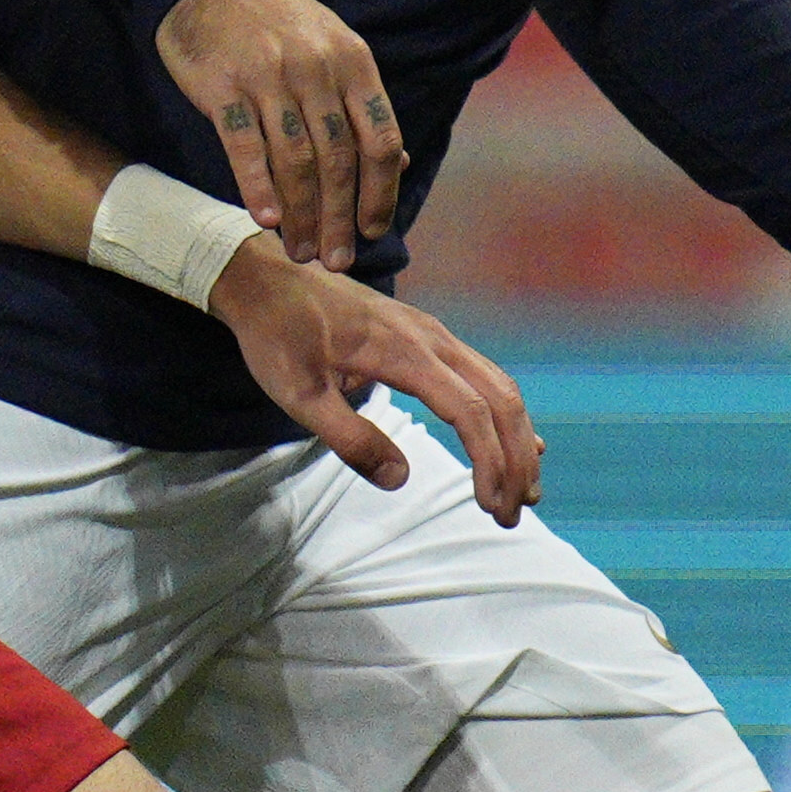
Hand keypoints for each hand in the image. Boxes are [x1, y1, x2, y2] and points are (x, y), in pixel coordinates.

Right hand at [154, 0, 401, 267]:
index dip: (381, 192)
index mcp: (353, 64)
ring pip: (294, 160)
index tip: (373, 231)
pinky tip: (265, 218)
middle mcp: (316, 70)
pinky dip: (257, 186)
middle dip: (340, 218)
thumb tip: (401, 162)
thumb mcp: (335, 51)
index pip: (380, 139)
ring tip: (300, 250)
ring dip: (300, 214)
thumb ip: (361, 106)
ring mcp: (269, 77)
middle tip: (336, 259)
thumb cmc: (280, 26)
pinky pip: (245, 145)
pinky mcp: (224, 86)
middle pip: (338, 160)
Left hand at [217, 246, 539, 521]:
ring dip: (516, 438)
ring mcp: (434, 334)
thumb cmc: (277, 336)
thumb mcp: (298, 396)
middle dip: (515, 459)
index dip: (489, 461)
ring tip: (523, 489)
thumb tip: (399, 479)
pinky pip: (481, 374)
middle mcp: (432, 338)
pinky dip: (503, 413)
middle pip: (499, 399)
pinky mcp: (427, 337)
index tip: (491, 506)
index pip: (469, 411)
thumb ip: (349, 438)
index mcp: (405, 352)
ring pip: (497, 385)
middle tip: (514, 512)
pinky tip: (516, 440)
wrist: (267, 279)